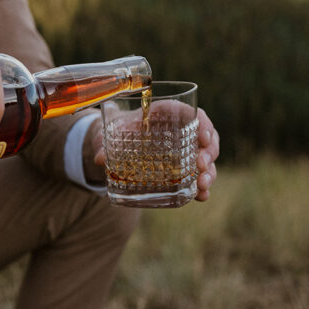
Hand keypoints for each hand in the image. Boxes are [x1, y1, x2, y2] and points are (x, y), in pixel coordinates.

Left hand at [84, 106, 218, 201]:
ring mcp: (186, 150)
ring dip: (209, 171)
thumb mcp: (109, 135)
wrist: (117, 145)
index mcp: (166, 114)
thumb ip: (104, 143)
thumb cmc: (118, 132)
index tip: (203, 136)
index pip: (191, 113)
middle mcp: (181, 131)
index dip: (202, 123)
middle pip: (206, 136)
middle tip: (200, 165)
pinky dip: (202, 187)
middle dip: (209, 151)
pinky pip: (199, 176)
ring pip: (206, 158)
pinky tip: (202, 196)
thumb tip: (99, 158)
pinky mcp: (184, 168)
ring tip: (203, 185)